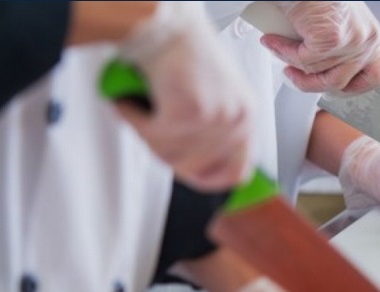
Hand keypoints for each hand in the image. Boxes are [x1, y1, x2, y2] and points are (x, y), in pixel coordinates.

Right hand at [116, 1, 255, 191]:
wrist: (167, 23)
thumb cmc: (183, 53)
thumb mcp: (212, 96)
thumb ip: (210, 131)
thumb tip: (192, 163)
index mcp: (246, 116)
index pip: (237, 172)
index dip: (210, 180)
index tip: (191, 176)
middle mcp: (238, 119)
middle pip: (195, 168)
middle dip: (164, 150)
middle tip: (150, 127)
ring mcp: (217, 117)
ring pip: (171, 155)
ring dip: (146, 133)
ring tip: (140, 106)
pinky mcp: (191, 112)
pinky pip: (154, 137)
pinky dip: (135, 120)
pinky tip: (133, 101)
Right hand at [261, 1, 379, 93]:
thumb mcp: (338, 25)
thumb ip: (337, 50)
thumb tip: (317, 72)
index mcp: (371, 36)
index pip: (375, 76)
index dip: (353, 87)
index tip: (331, 87)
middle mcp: (367, 40)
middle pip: (340, 82)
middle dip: (311, 83)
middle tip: (293, 75)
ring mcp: (351, 42)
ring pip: (316, 71)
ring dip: (291, 63)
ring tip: (277, 49)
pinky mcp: (332, 40)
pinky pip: (303, 60)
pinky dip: (284, 52)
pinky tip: (274, 41)